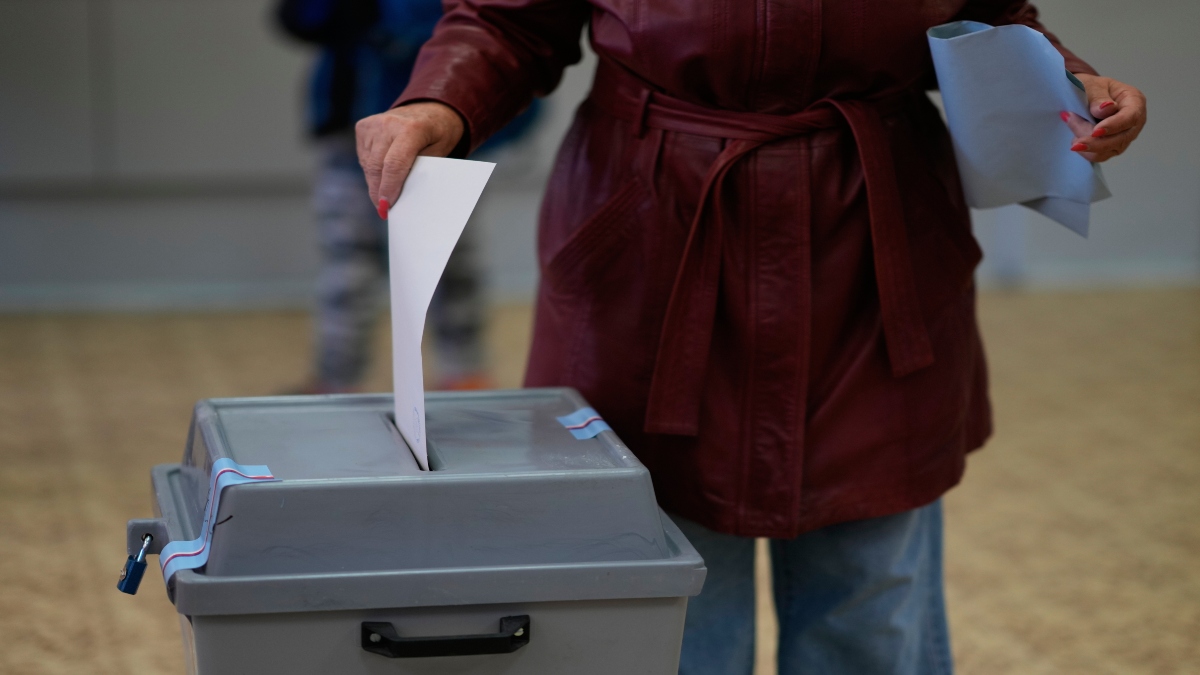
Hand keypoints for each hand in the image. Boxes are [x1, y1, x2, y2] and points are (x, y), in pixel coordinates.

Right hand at [355, 102, 464, 217]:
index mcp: (412, 129)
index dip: (389, 189)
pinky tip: (383, 173)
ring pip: (368, 165)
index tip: (386, 207)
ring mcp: (373, 124)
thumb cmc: (438, 134)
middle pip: (377, 167)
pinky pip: (364, 158)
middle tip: (384, 210)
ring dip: (375, 183)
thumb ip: (421, 171)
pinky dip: (372, 170)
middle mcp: (389, 123)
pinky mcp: (363, 127)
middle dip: (379, 192)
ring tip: (387, 193)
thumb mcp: (440, 153)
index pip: (394, 164)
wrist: (430, 109)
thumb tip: (404, 196)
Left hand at [1060, 73, 1145, 162]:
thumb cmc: (1092, 88)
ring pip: (1108, 150)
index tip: (1095, 131)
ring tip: (1072, 131)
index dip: (1113, 126)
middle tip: (1073, 134)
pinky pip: (1099, 156)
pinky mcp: (1111, 147)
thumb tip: (1105, 109)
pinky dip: (1085, 151)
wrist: (1084, 95)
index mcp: (1134, 101)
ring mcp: (1124, 136)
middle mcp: (1133, 122)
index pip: (1130, 117)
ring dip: (1087, 145)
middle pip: (1120, 139)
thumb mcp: (1093, 85)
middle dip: (1095, 141)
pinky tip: (1074, 140)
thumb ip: (1098, 97)